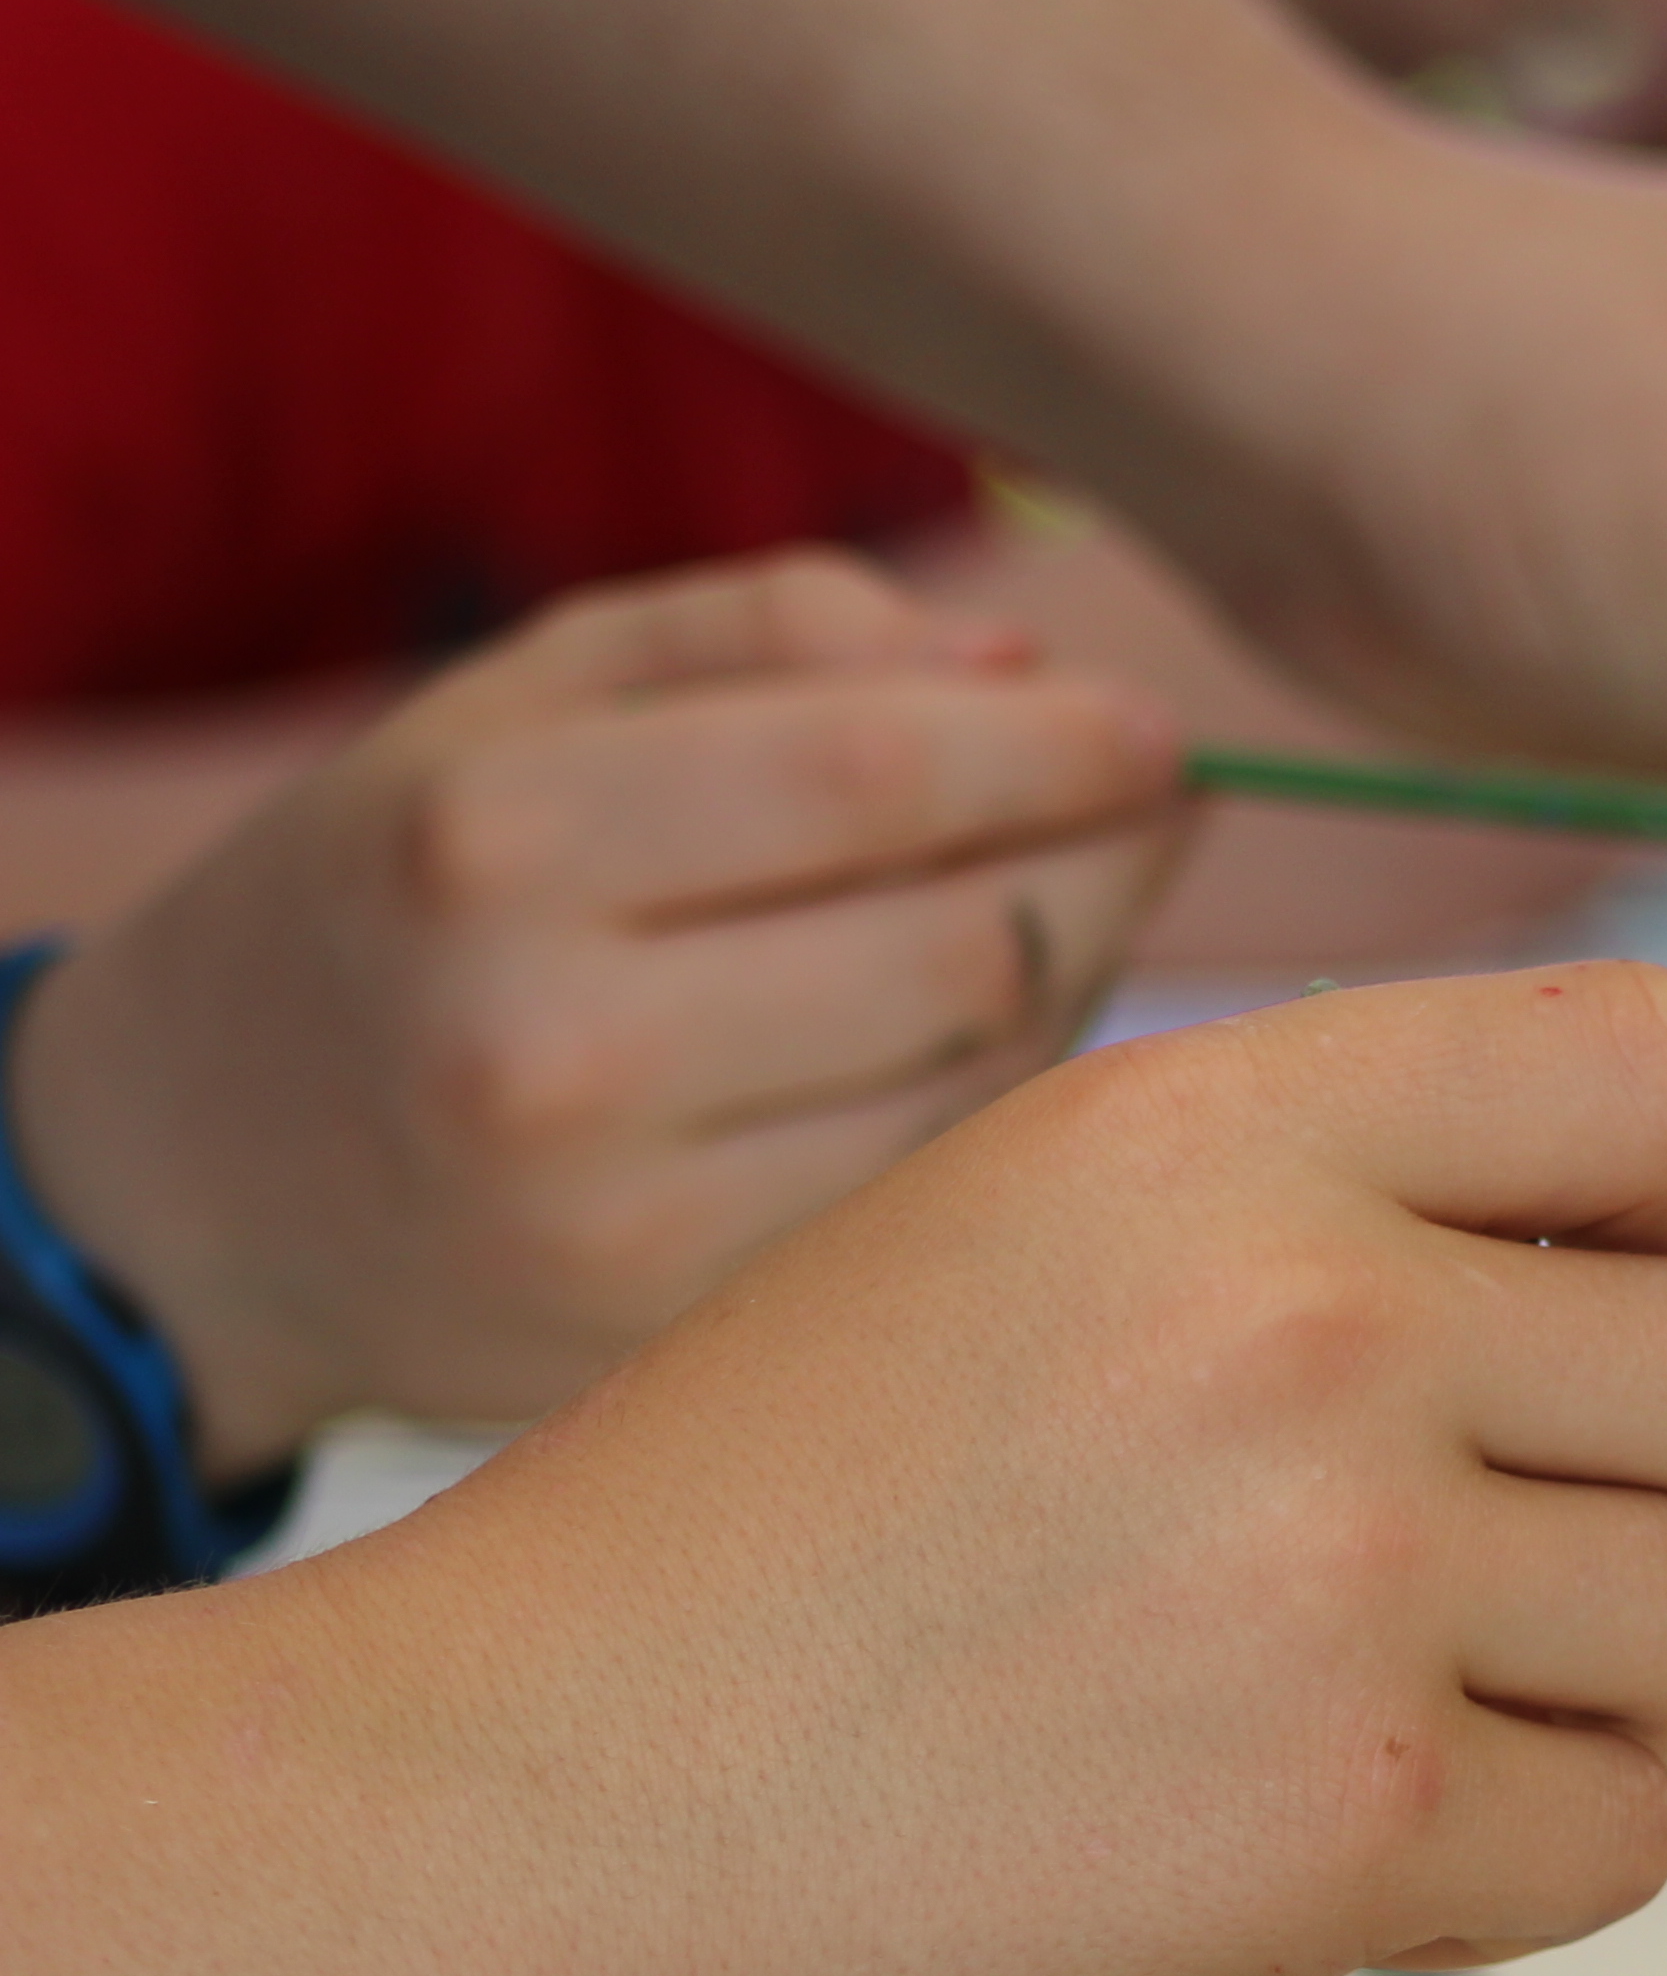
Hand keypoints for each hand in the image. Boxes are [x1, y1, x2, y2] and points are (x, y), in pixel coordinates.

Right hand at [0, 964, 1666, 1975]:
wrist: (457, 1833)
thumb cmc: (706, 1572)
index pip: (1659, 1065)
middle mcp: (1302, 1309)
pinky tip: (1337, 1858)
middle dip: (1663, 1490)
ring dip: (1604, 1690)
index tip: (1564, 1323)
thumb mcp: (999, 1242)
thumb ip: (1303, 1219)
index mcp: (1204, 1125)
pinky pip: (1628, 1829)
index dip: (1660, 1211)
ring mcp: (1340, 1563)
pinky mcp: (1349, 1815)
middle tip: (1497, 1577)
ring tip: (1390, 1715)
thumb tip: (1617, 1289)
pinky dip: (1523, 1872)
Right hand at [12, 552, 1187, 1474]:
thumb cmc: (413, 892)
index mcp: (498, 838)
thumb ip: (778, 635)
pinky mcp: (677, 1340)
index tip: (1158, 733)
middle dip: (1107, 862)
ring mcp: (618, 1222)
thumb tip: (1025, 668)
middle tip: (1154, 819)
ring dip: (1074, 988)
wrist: (199, 1182)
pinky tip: (980, 1048)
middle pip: (968, 941)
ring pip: (983, 1087)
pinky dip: (1001, 1115)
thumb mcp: (531, 700)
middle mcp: (548, 1042)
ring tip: (1058, 918)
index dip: (1062, 746)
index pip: (880, 773)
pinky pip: (932, 1198)